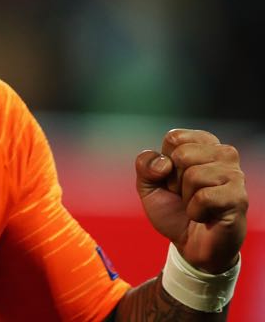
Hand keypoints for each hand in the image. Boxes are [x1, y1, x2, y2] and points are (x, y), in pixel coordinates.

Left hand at [135, 129, 246, 272]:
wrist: (189, 244)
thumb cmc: (173, 210)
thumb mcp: (148, 184)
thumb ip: (144, 164)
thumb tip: (164, 163)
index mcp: (202, 144)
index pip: (174, 137)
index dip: (164, 162)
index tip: (172, 178)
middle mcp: (223, 154)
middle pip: (183, 154)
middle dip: (175, 180)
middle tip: (185, 195)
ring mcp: (235, 175)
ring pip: (194, 175)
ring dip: (186, 197)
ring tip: (196, 205)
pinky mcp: (239, 198)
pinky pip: (204, 197)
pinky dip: (195, 211)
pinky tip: (204, 216)